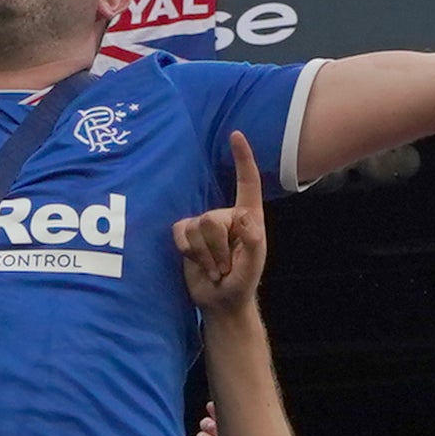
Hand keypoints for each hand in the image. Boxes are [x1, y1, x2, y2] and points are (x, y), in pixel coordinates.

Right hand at [175, 134, 268, 313]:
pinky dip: (190, 253)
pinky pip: (181, 234)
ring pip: (195, 228)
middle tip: (228, 266)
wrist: (220, 301)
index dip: (242, 158)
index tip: (235, 134)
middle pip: (212, 218)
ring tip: (217, 268)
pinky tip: (200, 265)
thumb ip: (253, 241)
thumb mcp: (253, 263)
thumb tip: (244, 215)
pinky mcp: (185, 234)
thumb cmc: (243, 281)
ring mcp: (203, 223)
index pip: (247, 182)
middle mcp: (225, 214)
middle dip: (218, 248)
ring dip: (206, 255)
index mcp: (248, 215)